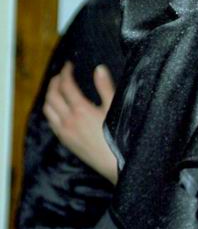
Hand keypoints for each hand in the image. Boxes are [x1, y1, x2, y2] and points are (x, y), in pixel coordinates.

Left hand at [43, 62, 117, 183]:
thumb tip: (99, 69)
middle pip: (52, 95)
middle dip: (55, 81)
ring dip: (50, 95)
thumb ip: (105, 87)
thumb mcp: (115, 108)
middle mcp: (68, 120)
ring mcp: (64, 131)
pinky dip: (51, 110)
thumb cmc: (118, 136)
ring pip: (47, 109)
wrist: (114, 163)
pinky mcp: (65, 140)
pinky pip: (50, 121)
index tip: (69, 65)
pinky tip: (59, 108)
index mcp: (80, 109)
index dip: (66, 72)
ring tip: (58, 88)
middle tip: (62, 74)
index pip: (66, 85)